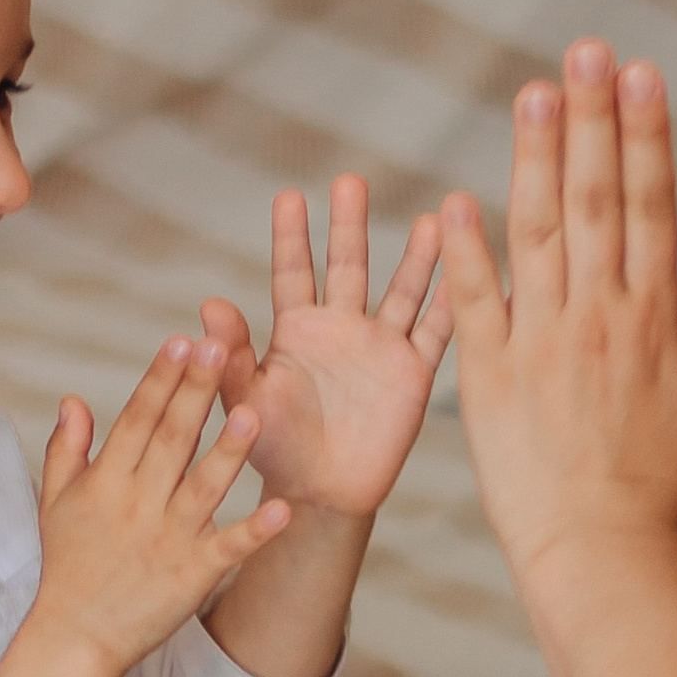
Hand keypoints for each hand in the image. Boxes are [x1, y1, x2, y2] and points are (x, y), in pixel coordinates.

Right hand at [31, 335, 290, 676]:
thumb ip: (67, 448)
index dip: (160, 380)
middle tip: (219, 347)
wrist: (76, 637)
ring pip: (203, 487)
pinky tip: (283, 507)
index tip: (183, 341)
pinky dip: (256, 530)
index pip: (137, 419)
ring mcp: (168, 539)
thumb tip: (73, 398)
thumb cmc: (69, 564)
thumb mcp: (57, 501)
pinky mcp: (193, 574)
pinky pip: (229, 548)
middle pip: (171, 440)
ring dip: (229, 451)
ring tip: (254, 413)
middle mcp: (138, 504)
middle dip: (195, 393)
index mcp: (107, 481)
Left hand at [202, 180, 448, 519]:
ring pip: (402, 291)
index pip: (293, 272)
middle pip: (349, 266)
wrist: (321, 494)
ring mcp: (381, 348)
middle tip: (351, 182)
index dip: (291, 237)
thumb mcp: (246, 401)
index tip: (289, 196)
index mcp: (297, 330)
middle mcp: (342, 329)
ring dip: (418, 257)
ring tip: (437, 217)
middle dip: (350, 226)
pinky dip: (452, 303)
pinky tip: (469, 270)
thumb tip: (207, 304)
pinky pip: (437, 334)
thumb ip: (232, 356)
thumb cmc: (275, 448)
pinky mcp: (412, 374)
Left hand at [441, 44, 676, 590]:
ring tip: (533, 90)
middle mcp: (599, 317)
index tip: (642, 72)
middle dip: (593, 117)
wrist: (602, 556)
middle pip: (595, 198)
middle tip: (587, 49)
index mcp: (655, 318)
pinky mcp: (488, 376)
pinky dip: (464, 253)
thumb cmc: (667, 488)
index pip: (651, 205)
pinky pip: (475, 304)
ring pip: (537, 233)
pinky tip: (455, 199)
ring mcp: (541, 343)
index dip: (646, 134)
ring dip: (533, 157)